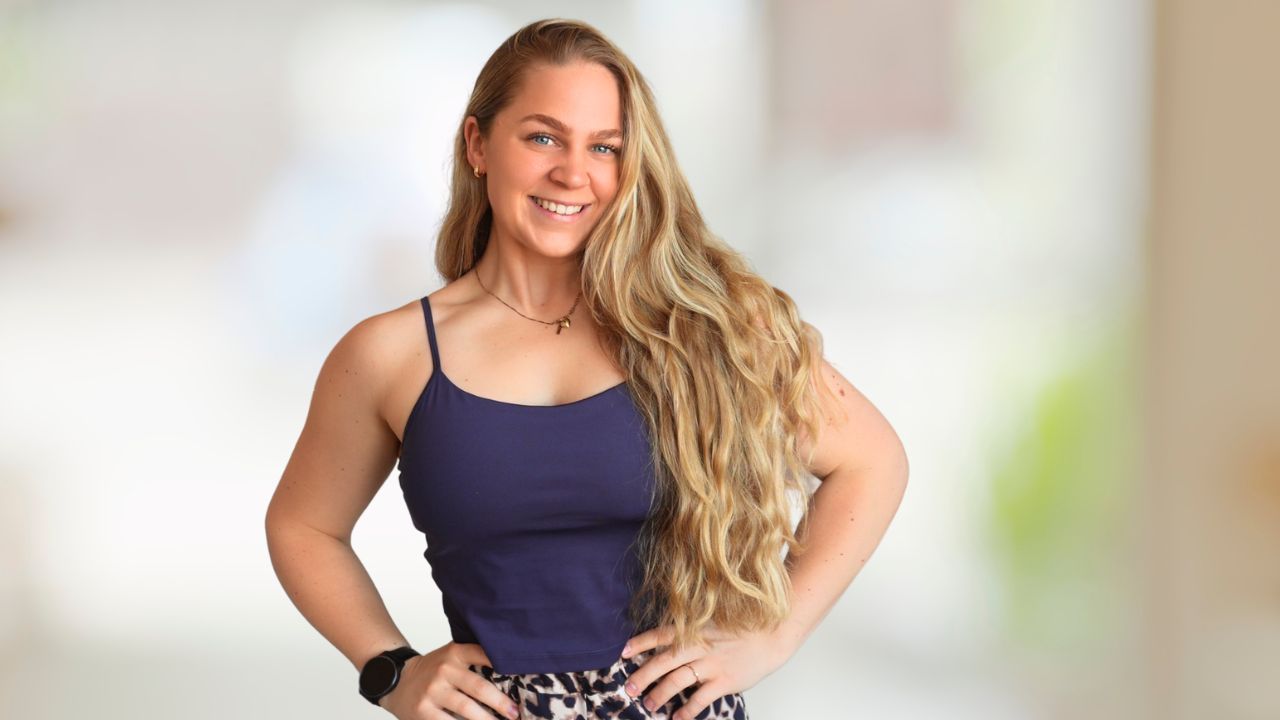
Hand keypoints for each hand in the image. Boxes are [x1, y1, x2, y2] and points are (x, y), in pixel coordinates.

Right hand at [378, 641, 519, 719]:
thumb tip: (511, 674)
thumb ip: (474, 660)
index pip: (483, 655)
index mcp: (455, 653)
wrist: (395, 680)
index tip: (522, 676)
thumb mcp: (451, 656)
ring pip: (466, 709)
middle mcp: (444, 670)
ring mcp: (433, 691)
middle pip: (479, 687)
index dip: (504, 665)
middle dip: (501, 702)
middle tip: (516, 713)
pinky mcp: (424, 711)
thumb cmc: (433, 671)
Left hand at [619, 624, 789, 719]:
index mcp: (694, 630)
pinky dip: (687, 710)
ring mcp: (711, 664)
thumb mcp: (712, 624)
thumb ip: (692, 634)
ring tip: (648, 704)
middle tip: (628, 688)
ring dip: (660, 694)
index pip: (660, 635)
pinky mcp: (724, 681)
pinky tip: (677, 718)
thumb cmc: (741, 630)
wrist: (771, 636)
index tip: (623, 652)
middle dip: (643, 675)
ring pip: (677, 680)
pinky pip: (701, 699)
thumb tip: (668, 644)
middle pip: (663, 661)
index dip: (640, 643)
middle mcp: (699, 646)